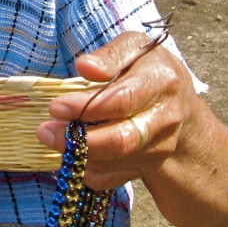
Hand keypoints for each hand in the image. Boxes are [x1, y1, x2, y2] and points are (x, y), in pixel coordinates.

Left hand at [36, 32, 195, 189]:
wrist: (181, 107)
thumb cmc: (148, 69)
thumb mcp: (134, 48)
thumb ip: (110, 55)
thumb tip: (84, 66)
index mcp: (162, 81)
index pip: (123, 99)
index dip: (87, 105)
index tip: (55, 106)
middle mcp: (166, 118)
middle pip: (123, 138)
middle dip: (81, 138)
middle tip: (46, 131)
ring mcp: (160, 147)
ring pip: (117, 161)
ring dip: (79, 154)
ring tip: (50, 139)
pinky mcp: (149, 166)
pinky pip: (115, 178)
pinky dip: (90, 170)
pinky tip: (71, 156)